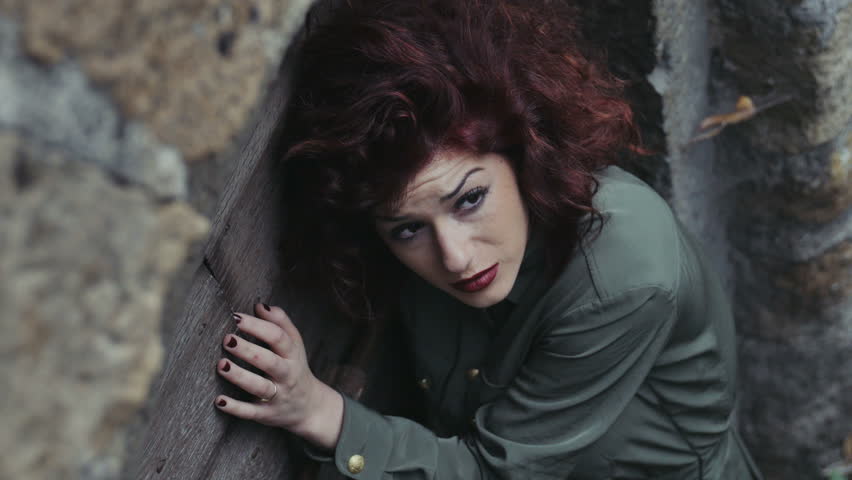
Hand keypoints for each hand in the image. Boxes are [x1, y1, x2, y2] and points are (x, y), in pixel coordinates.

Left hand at [214, 303, 342, 448]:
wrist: (310, 407)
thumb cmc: (295, 368)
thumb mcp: (295, 345)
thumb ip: (280, 323)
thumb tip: (259, 305)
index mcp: (292, 355)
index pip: (278, 337)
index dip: (258, 326)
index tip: (237, 317)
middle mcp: (287, 375)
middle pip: (269, 361)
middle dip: (248, 350)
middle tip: (227, 339)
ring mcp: (277, 396)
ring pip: (259, 387)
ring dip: (239, 376)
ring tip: (221, 365)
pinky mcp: (267, 414)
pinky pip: (251, 412)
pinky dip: (235, 408)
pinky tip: (220, 400)